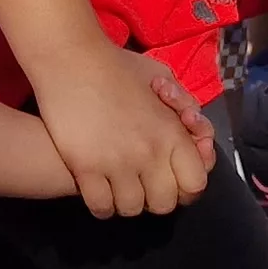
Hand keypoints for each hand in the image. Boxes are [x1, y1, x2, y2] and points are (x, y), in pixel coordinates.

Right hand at [37, 40, 213, 219]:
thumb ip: (182, 108)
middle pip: (164, 203)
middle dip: (155, 198)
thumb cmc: (116, 66)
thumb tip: (193, 136)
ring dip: (126, 201)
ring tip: (116, 187)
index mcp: (172, 133)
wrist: (71, 59)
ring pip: (131, 209)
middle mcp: (150, 153)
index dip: (184, 187)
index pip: (195, 183)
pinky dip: (101, 205)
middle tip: (141, 184)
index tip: (170, 179)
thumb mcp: (162, 78)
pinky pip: (100, 206)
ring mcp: (118, 163)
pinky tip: (96, 191)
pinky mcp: (85, 168)